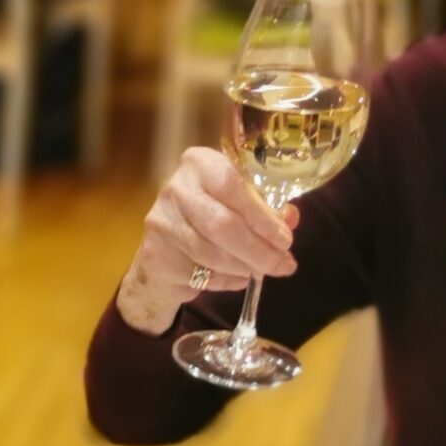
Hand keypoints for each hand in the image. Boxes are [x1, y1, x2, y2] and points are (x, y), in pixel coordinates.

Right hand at [113, 148, 295, 334]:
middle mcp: (175, 188)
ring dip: (245, 268)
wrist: (163, 251)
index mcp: (199, 164)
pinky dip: (227, 281)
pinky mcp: (155, 255)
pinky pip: (201, 275)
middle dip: (259, 251)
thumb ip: (264, 209)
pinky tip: (235, 277)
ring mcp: (161, 222)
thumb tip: (290, 220)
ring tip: (259, 271)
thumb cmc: (209, 219)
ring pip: (213, 255)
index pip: (232, 185)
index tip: (285, 240)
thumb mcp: (238, 205)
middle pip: (222, 224)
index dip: (261, 216)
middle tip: (283, 266)